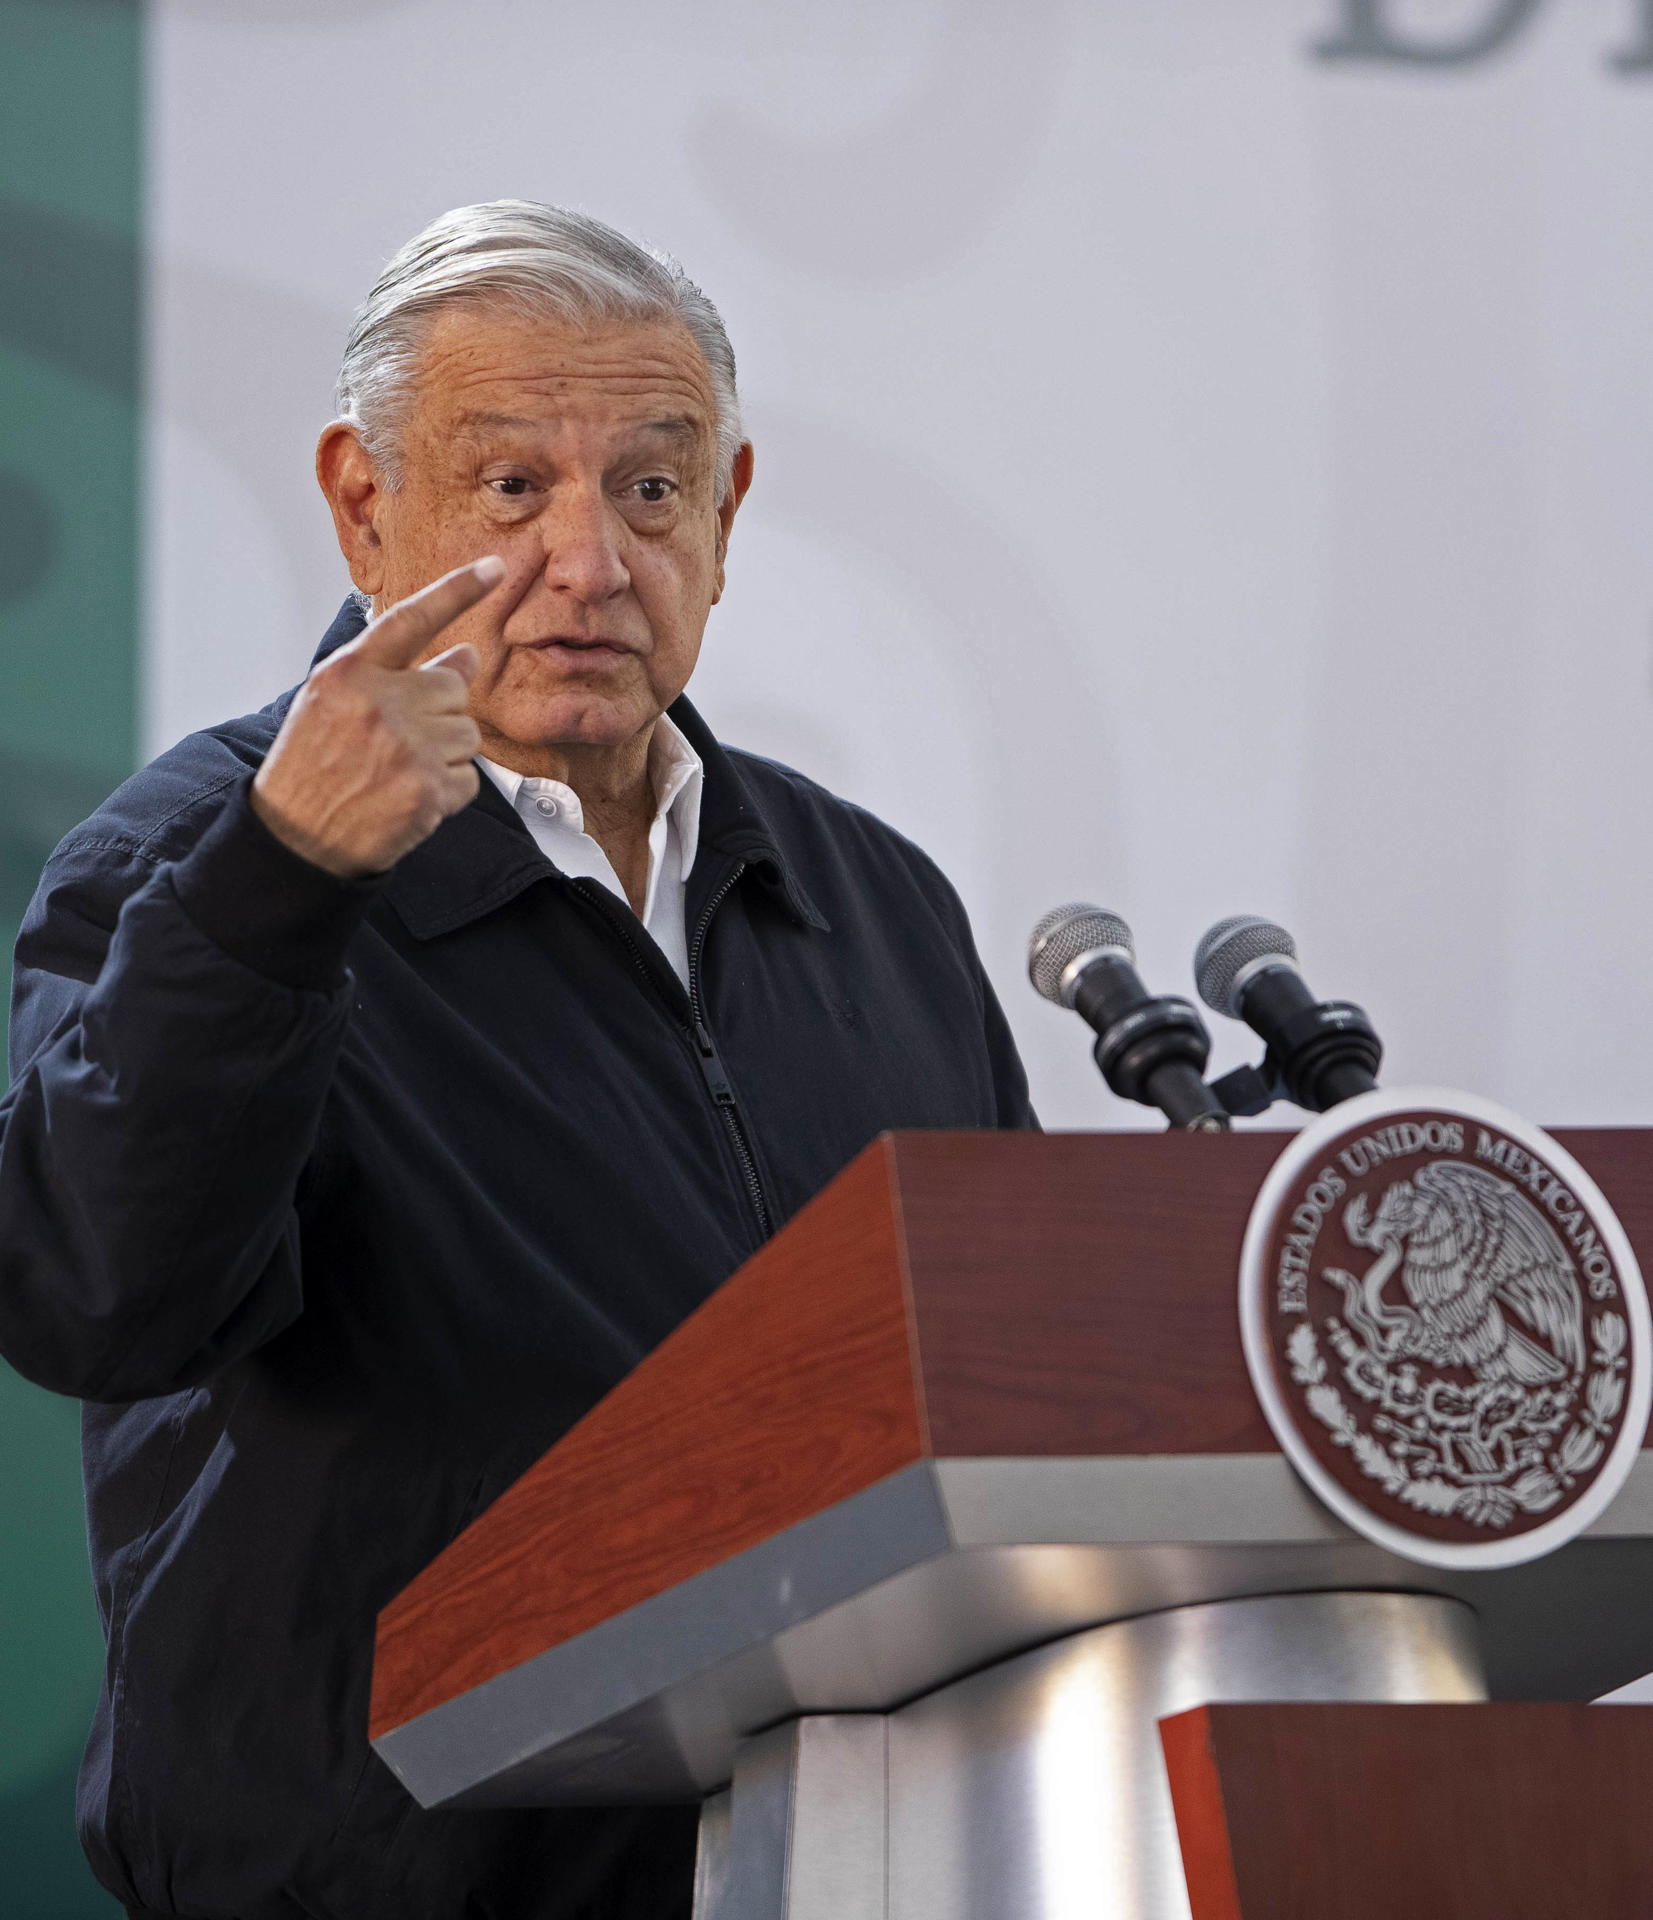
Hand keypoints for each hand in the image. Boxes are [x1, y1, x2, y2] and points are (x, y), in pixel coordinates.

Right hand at [251, 558, 503, 878]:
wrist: (297, 836)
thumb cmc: (313, 764)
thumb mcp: (334, 702)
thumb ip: (397, 672)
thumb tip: (466, 654)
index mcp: (350, 672)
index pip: (413, 619)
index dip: (457, 590)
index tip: (495, 568)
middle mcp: (381, 702)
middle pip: (454, 688)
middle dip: (440, 712)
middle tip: (401, 741)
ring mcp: (408, 746)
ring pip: (468, 734)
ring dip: (446, 753)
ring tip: (400, 770)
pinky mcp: (428, 789)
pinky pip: (469, 779)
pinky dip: (449, 792)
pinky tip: (410, 797)